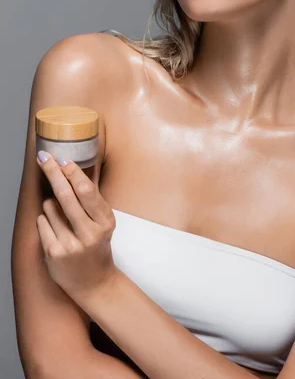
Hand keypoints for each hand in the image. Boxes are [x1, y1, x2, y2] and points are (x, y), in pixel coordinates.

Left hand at [36, 150, 117, 302]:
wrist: (94, 283)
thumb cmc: (97, 246)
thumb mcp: (103, 222)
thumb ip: (92, 198)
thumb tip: (81, 167)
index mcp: (105, 222)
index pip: (86, 191)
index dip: (72, 172)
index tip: (62, 159)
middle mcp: (90, 234)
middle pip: (66, 194)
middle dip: (52, 172)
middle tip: (43, 157)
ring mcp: (71, 245)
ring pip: (50, 207)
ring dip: (51, 204)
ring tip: (62, 217)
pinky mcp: (54, 253)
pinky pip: (41, 222)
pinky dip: (45, 219)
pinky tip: (56, 230)